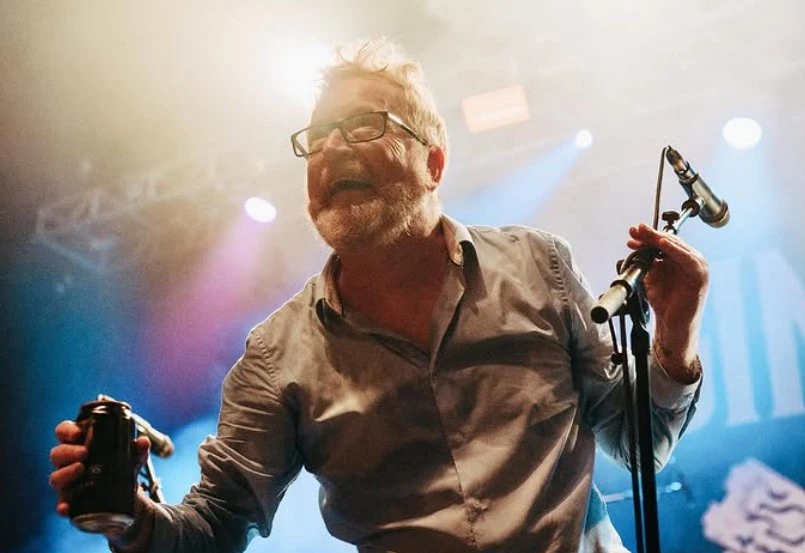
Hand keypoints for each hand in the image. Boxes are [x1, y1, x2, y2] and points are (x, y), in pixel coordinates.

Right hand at [49, 420, 150, 517]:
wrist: (125, 496)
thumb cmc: (121, 466)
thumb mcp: (131, 456)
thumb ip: (137, 449)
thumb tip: (143, 442)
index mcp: (79, 443)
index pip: (64, 431)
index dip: (66, 431)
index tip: (77, 434)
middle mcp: (68, 461)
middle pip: (57, 453)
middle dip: (69, 451)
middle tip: (84, 453)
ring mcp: (67, 481)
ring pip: (55, 476)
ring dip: (65, 472)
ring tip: (81, 469)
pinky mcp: (69, 500)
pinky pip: (61, 503)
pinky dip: (62, 505)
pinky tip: (67, 506)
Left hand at [627, 223, 707, 376]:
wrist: (671, 324)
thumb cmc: (664, 302)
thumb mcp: (652, 278)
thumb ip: (648, 262)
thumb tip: (637, 245)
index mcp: (679, 260)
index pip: (663, 243)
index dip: (647, 237)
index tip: (633, 233)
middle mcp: (689, 260)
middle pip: (669, 242)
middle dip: (651, 235)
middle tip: (636, 230)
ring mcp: (697, 267)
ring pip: (678, 247)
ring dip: (661, 240)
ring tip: (647, 234)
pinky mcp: (700, 276)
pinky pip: (688, 259)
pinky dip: (675, 250)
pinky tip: (663, 245)